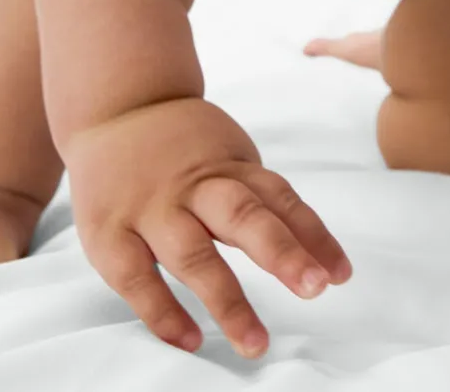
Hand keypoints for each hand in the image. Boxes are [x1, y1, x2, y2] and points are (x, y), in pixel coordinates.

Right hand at [62, 95, 351, 358]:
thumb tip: (311, 249)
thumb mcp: (229, 157)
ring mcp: (151, 209)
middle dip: (281, 253)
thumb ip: (260, 200)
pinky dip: (163, 311)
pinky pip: (136, 278)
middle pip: (243, 215)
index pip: (280, 199)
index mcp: (230, 166)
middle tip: (315, 288)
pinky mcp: (109, 233)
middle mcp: (195, 186)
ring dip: (227, 300)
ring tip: (256, 343)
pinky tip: (191, 340)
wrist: (118, 107)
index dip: (313, 236)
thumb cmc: (185, 146)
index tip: (340, 276)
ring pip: (192, 254)